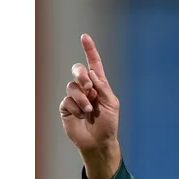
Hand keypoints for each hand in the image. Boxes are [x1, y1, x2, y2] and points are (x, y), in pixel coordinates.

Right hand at [60, 34, 119, 152]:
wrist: (99, 141)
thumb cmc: (108, 123)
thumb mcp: (112, 104)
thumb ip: (103, 88)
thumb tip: (93, 74)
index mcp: (99, 85)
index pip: (94, 64)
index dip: (89, 50)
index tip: (84, 37)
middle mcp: (86, 88)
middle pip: (78, 70)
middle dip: (81, 74)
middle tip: (88, 85)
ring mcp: (75, 97)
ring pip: (72, 86)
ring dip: (82, 98)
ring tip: (88, 110)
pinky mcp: (66, 107)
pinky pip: (67, 100)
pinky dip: (76, 108)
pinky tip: (81, 116)